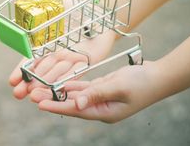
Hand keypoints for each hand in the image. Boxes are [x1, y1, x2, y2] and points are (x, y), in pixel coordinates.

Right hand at [8, 0, 116, 98]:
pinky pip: (75, 72)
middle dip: (29, 83)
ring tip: (35, 95)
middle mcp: (55, 54)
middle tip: (18, 94)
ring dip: (45, 85)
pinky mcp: (85, 61)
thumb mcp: (51, 2)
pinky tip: (57, 89)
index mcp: (44, 44)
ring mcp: (69, 59)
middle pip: (40, 71)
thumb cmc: (72, 9)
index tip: (11, 80)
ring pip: (55, 74)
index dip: (21, 70)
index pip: (30, 59)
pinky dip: (66, 80)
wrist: (98, 12)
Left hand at [29, 61, 161, 122]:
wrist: (157, 77)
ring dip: (58, 92)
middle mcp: (100, 108)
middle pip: (70, 104)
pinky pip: (83, 88)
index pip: (75, 110)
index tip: (39, 105)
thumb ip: (96, 94)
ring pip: (74, 95)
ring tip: (40, 88)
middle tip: (31, 95)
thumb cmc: (141, 83)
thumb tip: (76, 103)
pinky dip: (71, 85)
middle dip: (52, 99)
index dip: (56, 107)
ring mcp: (101, 99)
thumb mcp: (118, 87)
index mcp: (104, 113)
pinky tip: (59, 83)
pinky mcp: (102, 89)